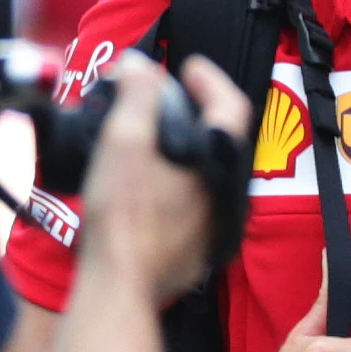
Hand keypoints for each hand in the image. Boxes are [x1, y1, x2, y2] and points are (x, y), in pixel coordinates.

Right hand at [79, 53, 254, 301]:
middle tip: (162, 99)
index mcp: (218, 161)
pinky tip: (145, 181)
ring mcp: (216, 223)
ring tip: (147, 136)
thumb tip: (140, 67)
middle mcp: (228, 193)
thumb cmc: (121, 214)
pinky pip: (194, 202)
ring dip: (181, 148)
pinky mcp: (199, 248)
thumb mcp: (123, 142)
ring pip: (206, 172)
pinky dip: (174, 181)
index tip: (186, 67)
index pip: (231, 104)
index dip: (210, 79)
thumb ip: (137, 97)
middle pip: (218, 138)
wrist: (119, 284)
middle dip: (192, 112)